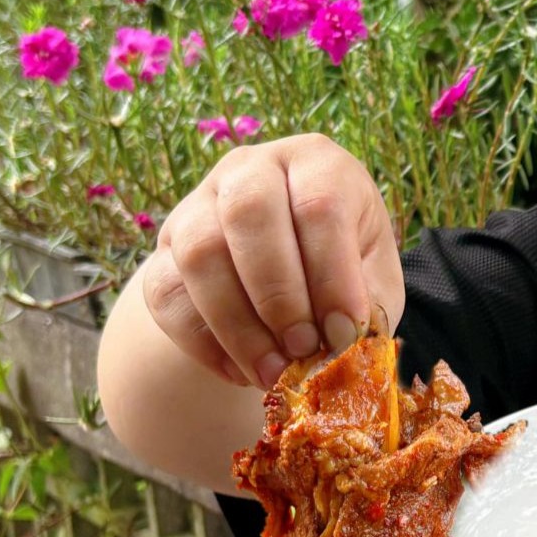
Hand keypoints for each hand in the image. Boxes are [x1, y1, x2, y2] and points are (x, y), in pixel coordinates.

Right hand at [142, 133, 405, 388]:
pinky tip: (241, 372)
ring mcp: (198, 205)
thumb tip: (344, 345)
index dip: (332, 277)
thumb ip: (367, 306)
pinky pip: (166, 295)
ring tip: (273, 373)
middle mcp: (251, 170)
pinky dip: (204, 344)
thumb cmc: (341, 272)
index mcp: (316, 163)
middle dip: (278, 295)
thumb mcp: (372, 280)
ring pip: (199, 253)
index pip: (319, 205)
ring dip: (238, 325)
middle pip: (249, 211)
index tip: (343, 335)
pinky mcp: (163, 252)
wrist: (284, 280)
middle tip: (303, 351)